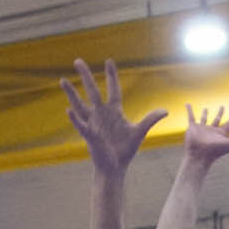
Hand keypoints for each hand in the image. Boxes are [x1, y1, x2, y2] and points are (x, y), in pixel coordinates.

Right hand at [62, 58, 166, 177]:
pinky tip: (68, 110)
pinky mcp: (89, 135)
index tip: (109, 61)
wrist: (116, 167)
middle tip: (78, 61)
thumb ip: (150, 120)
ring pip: (80, 105)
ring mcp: (93, 123)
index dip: (111, 76)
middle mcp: (101, 114)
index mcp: (114, 111)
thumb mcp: (139, 132)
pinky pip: (81, 125)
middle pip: (92, 91)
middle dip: (86, 76)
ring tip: (62, 80)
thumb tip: (166, 111)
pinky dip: (75, 118)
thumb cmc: (125, 150)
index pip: (113, 89)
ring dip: (72, 93)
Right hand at [183, 104, 228, 168]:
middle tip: (222, 106)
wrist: (200, 155)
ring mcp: (202, 129)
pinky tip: (188, 104)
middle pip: (217, 120)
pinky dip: (189, 110)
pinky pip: (191, 116)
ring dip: (205, 113)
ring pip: (204, 119)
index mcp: (221, 134)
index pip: (228, 125)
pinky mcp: (193, 127)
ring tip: (206, 108)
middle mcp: (212, 131)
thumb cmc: (216, 150)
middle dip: (220, 113)